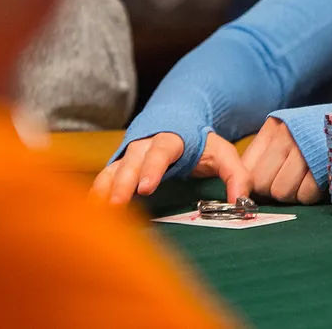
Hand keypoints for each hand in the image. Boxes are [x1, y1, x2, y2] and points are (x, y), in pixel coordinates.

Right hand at [91, 131, 249, 205]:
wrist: (176, 120)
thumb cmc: (200, 142)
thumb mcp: (223, 153)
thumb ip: (236, 175)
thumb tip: (241, 203)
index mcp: (172, 138)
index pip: (161, 151)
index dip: (153, 168)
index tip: (146, 187)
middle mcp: (145, 144)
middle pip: (132, 161)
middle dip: (123, 183)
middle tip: (116, 205)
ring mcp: (128, 154)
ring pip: (113, 169)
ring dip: (104, 189)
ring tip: (97, 212)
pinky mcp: (118, 165)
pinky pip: (103, 178)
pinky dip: (96, 192)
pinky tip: (89, 211)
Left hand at [240, 118, 322, 203]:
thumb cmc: (316, 133)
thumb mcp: (287, 133)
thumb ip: (265, 155)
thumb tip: (246, 188)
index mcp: (273, 128)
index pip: (247, 168)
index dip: (253, 185)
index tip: (264, 188)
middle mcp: (286, 136)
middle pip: (262, 184)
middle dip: (273, 191)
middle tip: (289, 183)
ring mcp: (306, 149)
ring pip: (282, 192)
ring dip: (293, 194)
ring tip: (304, 181)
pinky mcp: (325, 164)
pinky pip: (306, 195)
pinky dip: (310, 195)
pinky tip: (317, 182)